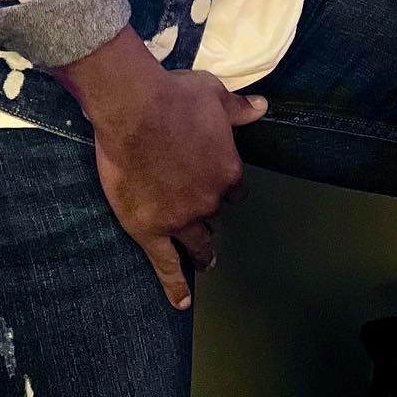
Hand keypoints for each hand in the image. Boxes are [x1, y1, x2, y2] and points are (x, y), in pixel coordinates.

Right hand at [90, 69, 266, 312]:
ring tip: (204, 262)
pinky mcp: (150, 229)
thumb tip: (262, 107)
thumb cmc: (174, 96)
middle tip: (209, 225)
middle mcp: (209, 200)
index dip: (225, 187)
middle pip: (216, 216)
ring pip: (197, 243)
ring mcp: (181, 219)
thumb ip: (238, 108)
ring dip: (203, 253)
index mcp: (228, 170)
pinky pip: (166, 265)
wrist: (134, 109)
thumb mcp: (214, 94)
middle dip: (212, 217)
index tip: (218, 184)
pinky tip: (182, 302)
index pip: (234, 189)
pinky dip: (175, 285)